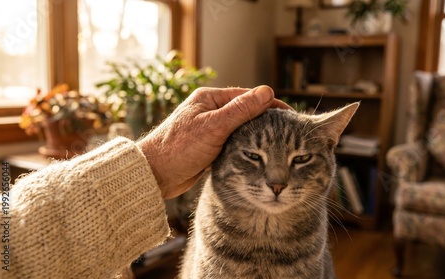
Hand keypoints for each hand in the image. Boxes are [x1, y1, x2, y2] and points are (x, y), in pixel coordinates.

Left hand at [137, 86, 290, 198]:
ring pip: (240, 128)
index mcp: (209, 98)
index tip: (289, 115)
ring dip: (256, 134)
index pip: (246, 96)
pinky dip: (246, 145)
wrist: (155, 174)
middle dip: (265, 120)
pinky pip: (233, 141)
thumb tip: (267, 91)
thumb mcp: (213, 127)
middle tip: (288, 131)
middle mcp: (209, 110)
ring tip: (278, 142)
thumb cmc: (178, 148)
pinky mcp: (209, 146)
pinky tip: (259, 153)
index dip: (269, 104)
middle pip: (245, 111)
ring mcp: (209, 128)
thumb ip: (241, 110)